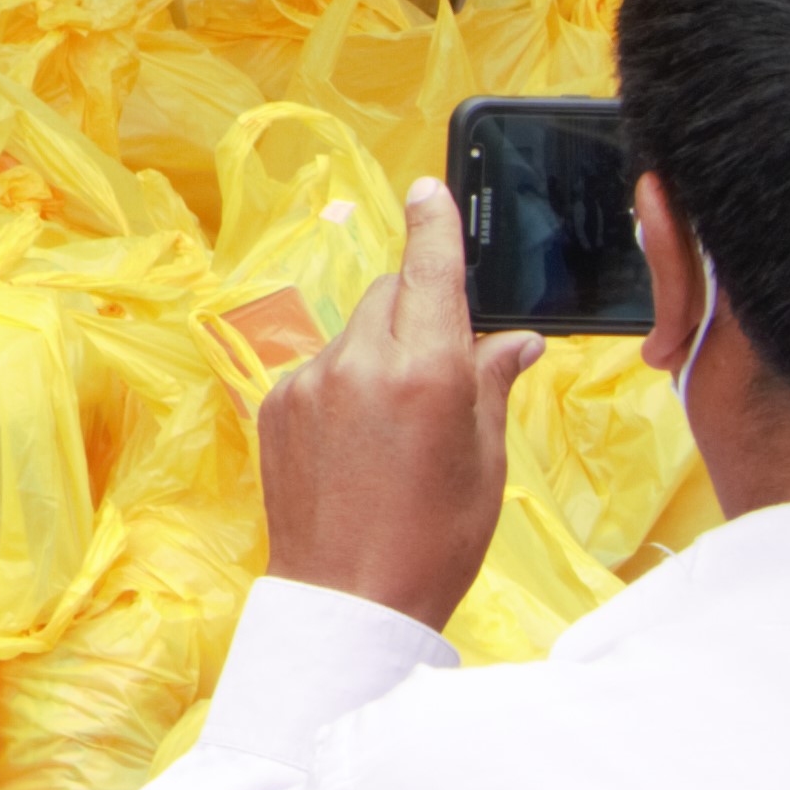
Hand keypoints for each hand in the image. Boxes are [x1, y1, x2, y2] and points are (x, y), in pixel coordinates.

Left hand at [253, 180, 540, 631]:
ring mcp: (309, 382)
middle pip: (390, 294)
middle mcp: (359, 363)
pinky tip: (359, 442)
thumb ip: (491, 385)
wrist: (348, 601)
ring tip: (398, 425)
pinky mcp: (275, 405)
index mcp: (424, 372)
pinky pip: (320, 369)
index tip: (430, 187)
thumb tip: (514, 341)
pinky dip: (345, 383)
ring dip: (381, 351)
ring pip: (355, 332)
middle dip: (418, 310)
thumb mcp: (486, 463)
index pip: (429, 268)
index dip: (434, 223)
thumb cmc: (435, 541)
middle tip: (442, 366)